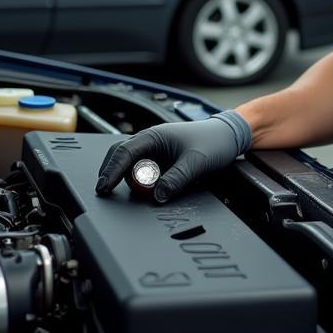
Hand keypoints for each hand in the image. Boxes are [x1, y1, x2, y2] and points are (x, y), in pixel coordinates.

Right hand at [95, 111, 251, 200]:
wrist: (229, 136)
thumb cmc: (214, 141)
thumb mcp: (196, 162)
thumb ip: (176, 179)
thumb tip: (157, 196)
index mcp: (154, 135)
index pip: (124, 153)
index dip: (110, 171)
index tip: (103, 187)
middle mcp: (151, 141)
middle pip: (120, 156)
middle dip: (110, 173)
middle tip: (105, 191)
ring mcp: (155, 149)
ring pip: (130, 164)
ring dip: (129, 178)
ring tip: (142, 191)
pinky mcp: (160, 158)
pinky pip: (143, 170)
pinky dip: (140, 179)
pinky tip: (147, 188)